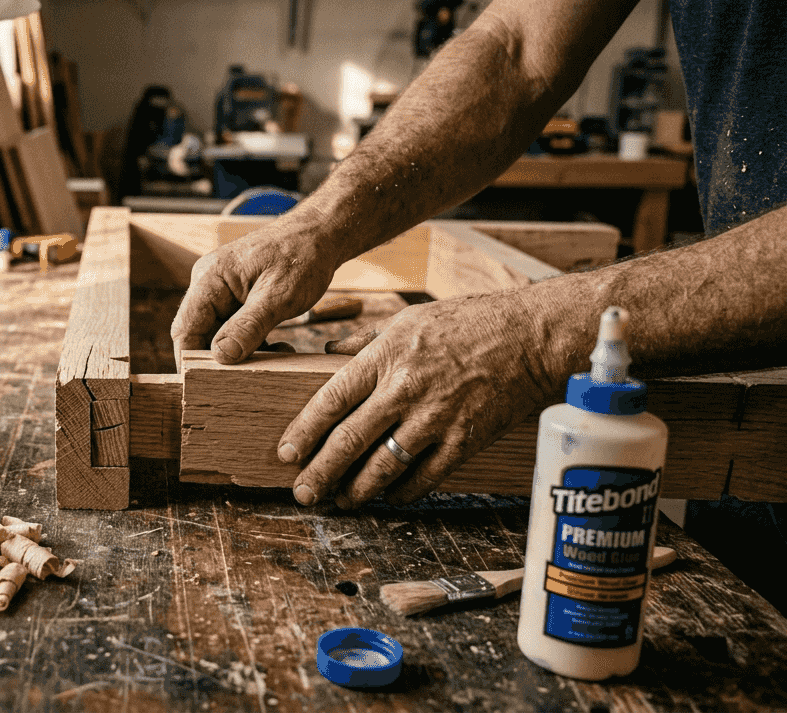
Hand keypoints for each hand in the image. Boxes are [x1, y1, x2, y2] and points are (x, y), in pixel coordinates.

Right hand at [171, 219, 338, 362]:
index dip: (192, 359)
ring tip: (277, 356)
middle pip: (200, 334)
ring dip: (243, 353)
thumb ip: (248, 326)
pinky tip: (278, 347)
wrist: (321, 234)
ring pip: (219, 335)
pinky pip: (235, 329)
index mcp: (210, 278)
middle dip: (222, 359)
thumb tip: (220, 356)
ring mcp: (222, 291)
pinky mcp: (237, 298)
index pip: (185, 328)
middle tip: (251, 376)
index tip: (208, 384)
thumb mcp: (278, 296)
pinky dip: (253, 343)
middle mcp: (209, 284)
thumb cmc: (302, 255)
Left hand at [277, 292, 559, 507]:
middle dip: (321, 471)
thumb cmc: (470, 322)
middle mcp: (405, 389)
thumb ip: (366, 342)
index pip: (331, 400)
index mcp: (386, 356)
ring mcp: (436, 418)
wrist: (532, 336)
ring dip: (358, 489)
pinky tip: (389, 497)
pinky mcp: (465, 439)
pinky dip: (403, 492)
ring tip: (342, 500)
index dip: (305, 431)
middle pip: (350, 439)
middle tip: (303, 492)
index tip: (287, 452)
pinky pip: (425, 477)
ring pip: (384, 465)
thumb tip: (330, 354)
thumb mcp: (408, 319)